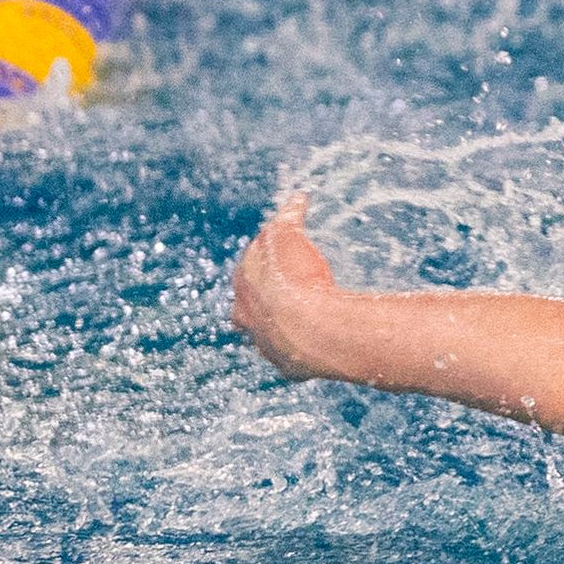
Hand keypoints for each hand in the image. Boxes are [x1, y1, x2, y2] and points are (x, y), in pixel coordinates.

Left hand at [232, 196, 347, 378]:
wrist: (317, 331)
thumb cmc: (299, 281)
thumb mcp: (290, 236)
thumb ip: (290, 215)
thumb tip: (297, 197)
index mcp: (242, 286)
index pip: (249, 268)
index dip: (267, 260)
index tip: (284, 257)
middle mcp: (246, 318)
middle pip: (249, 307)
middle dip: (263, 300)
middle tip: (289, 291)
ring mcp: (265, 345)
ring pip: (268, 334)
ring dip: (282, 326)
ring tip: (309, 318)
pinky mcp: (287, 366)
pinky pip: (293, 355)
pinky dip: (304, 348)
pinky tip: (322, 340)